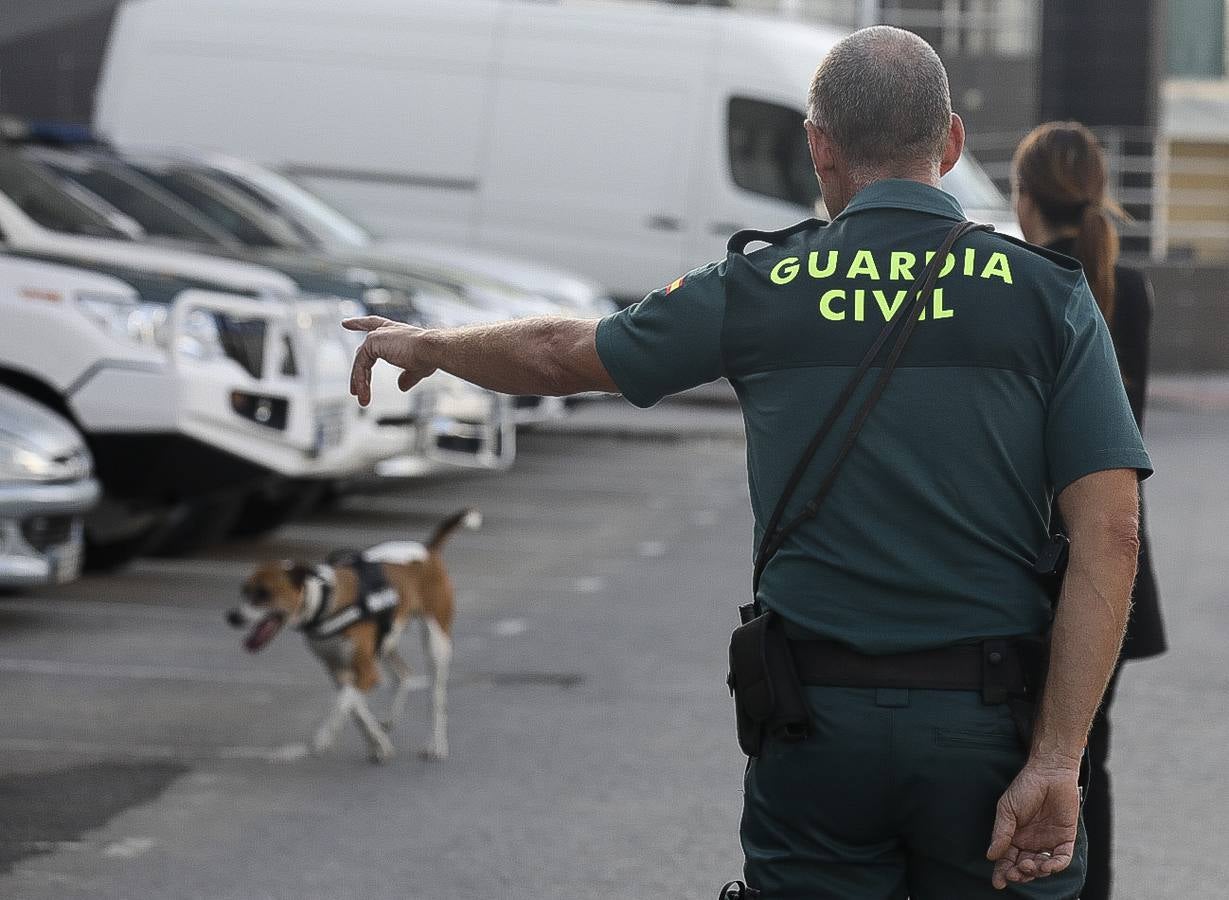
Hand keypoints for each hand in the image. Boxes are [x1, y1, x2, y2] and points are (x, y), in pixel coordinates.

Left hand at [342, 316, 436, 406]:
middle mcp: (384, 331)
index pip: (373, 324)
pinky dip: (361, 380)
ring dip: (360, 382)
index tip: (345, 323)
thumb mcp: (416, 370)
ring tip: (362, 399)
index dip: (359, 323)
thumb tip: (401, 386)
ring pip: (360, 362)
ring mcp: (377, 336)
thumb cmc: (429, 356)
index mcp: (395, 332)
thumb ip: (406, 377)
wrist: (431, 350)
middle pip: (363, 351)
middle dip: (357, 372)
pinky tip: (364, 392)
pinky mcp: (372, 342)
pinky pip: (360, 365)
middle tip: (354, 390)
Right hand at [986, 758, 1080, 889]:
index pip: (1007, 859)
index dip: (1002, 871)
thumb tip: (990, 855)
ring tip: (1029, 865)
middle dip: (1019, 873)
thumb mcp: (1007, 809)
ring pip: (1042, 867)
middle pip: (1024, 866)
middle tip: (1015, 872)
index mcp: (1014, 836)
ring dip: (1036, 871)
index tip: (998, 883)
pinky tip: (1047, 865)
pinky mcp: (1065, 838)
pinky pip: (1062, 858)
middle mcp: (1031, 842)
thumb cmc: (1025, 787)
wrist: (1050, 773)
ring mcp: (1048, 841)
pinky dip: (1055, 866)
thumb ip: (1001, 833)